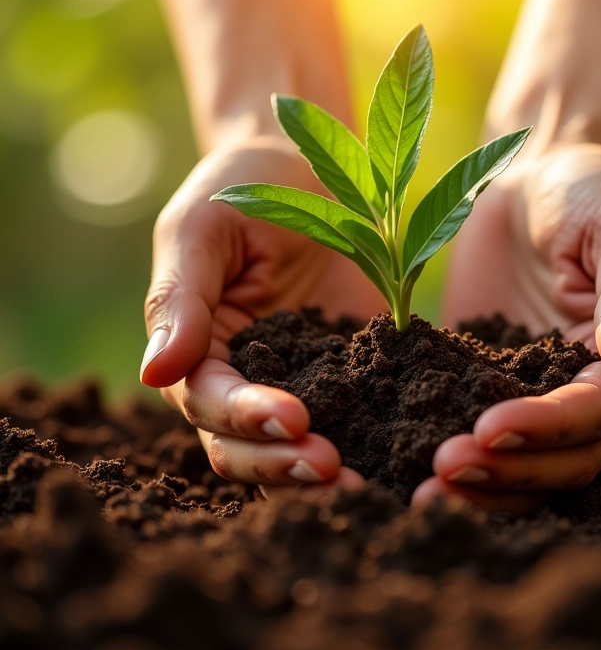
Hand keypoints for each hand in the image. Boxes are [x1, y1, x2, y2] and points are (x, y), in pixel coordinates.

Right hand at [140, 137, 385, 493]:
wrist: (312, 166)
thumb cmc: (244, 185)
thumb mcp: (202, 228)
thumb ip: (178, 299)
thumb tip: (152, 373)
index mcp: (197, 349)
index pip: (208, 401)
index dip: (243, 417)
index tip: (291, 419)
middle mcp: (244, 379)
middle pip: (246, 445)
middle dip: (281, 463)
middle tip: (330, 469)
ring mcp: (301, 381)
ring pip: (295, 449)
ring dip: (320, 473)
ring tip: (364, 483)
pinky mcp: (352, 374)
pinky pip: (356, 419)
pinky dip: (371, 443)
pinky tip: (400, 454)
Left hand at [412, 143, 600, 511]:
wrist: (535, 177)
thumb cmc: (590, 192)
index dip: (550, 428)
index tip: (491, 426)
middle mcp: (597, 391)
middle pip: (565, 457)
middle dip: (509, 468)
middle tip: (446, 467)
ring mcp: (542, 390)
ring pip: (524, 459)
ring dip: (482, 480)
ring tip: (424, 486)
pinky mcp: (492, 378)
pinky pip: (476, 423)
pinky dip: (453, 445)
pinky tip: (408, 454)